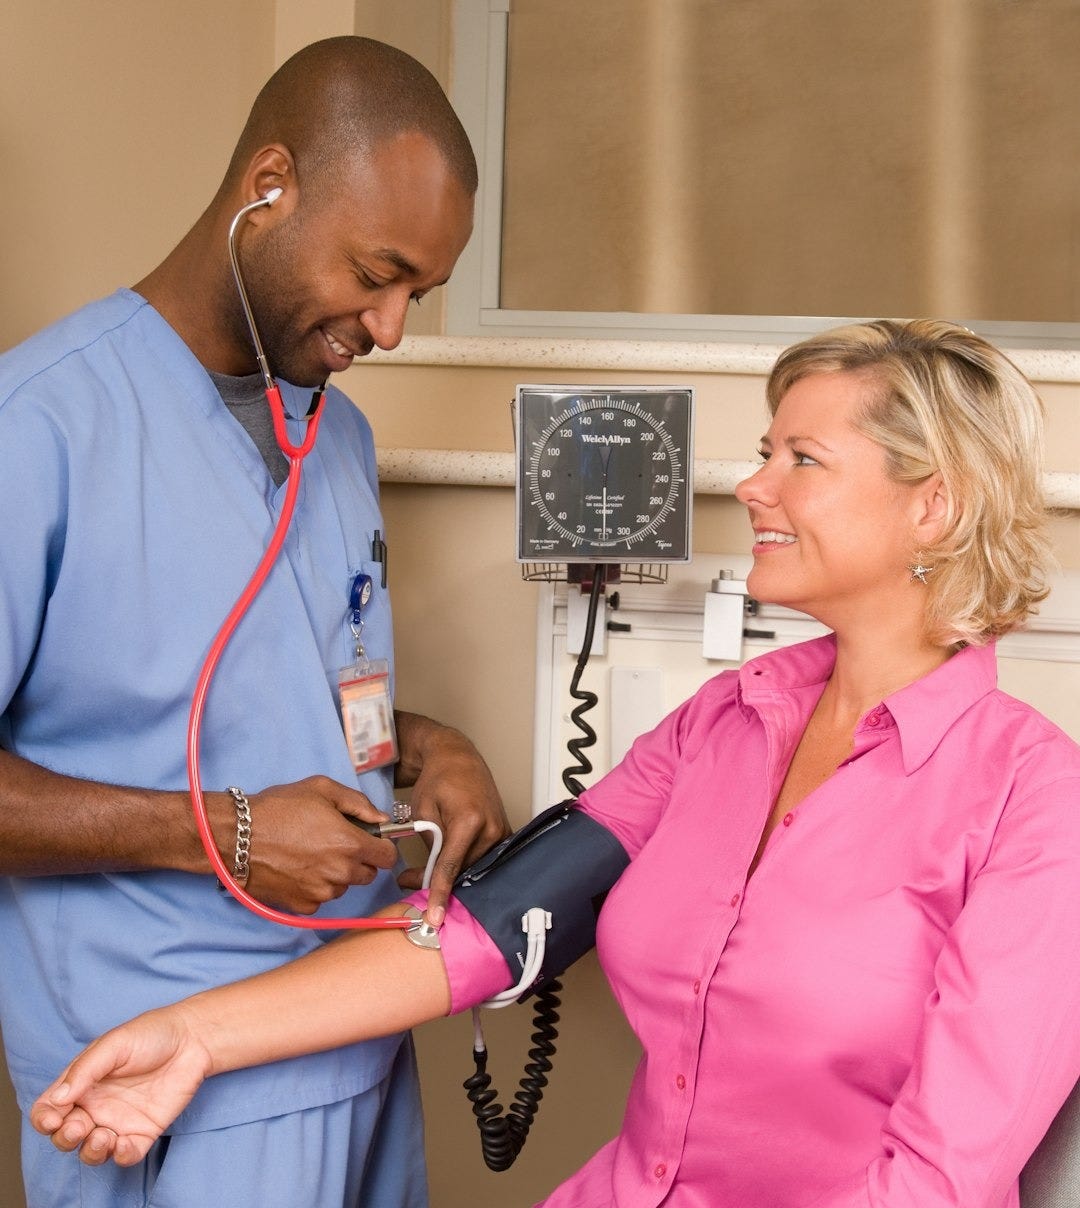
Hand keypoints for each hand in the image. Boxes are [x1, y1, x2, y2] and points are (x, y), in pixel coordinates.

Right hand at [29, 1005, 210, 1166]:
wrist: (193, 1039)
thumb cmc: (151, 1034)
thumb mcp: (115, 1044)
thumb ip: (85, 1070)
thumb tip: (56, 1100)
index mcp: (81, 1084)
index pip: (48, 1110)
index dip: (44, 1120)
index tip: (55, 1118)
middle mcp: (96, 1106)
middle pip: (65, 1136)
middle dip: (65, 1138)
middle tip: (80, 1126)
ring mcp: (119, 1121)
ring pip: (91, 1152)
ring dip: (90, 1152)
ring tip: (104, 1137)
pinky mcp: (143, 1132)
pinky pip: (125, 1156)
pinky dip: (121, 1157)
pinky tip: (125, 1143)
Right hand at [216, 776, 397, 912]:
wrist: (236, 836)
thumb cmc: (278, 808)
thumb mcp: (322, 789)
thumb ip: (359, 804)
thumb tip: (381, 819)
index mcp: (350, 844)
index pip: (388, 858)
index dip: (382, 847)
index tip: (371, 841)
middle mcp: (340, 873)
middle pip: (367, 874)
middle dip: (358, 860)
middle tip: (335, 844)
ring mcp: (321, 893)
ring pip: (343, 887)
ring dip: (336, 875)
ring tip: (311, 854)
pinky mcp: (302, 906)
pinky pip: (320, 899)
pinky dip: (315, 887)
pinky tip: (298, 869)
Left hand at [393, 714, 509, 924]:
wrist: (458, 758)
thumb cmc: (437, 780)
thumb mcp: (422, 811)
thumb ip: (429, 845)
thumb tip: (429, 876)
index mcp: (469, 820)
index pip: (451, 866)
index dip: (440, 894)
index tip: (434, 917)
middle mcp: (491, 828)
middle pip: (464, 871)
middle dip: (438, 881)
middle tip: (409, 880)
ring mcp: (501, 831)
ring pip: (474, 867)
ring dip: (452, 873)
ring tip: (424, 869)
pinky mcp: (503, 833)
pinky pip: (484, 859)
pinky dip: (466, 865)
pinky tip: (449, 864)